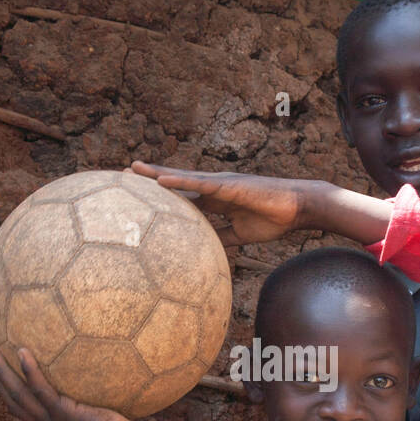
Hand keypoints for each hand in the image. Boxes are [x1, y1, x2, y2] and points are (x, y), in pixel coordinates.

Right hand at [0, 346, 146, 420]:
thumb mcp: (97, 418)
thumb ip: (90, 403)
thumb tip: (99, 378)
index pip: (20, 408)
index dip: (6, 390)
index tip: (0, 371)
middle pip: (12, 400)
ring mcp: (52, 419)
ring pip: (18, 394)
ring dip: (2, 372)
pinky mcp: (63, 413)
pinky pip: (41, 390)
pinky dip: (29, 371)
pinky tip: (23, 352)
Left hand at [131, 159, 329, 244]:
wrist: (296, 209)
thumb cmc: (273, 219)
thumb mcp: (240, 234)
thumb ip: (221, 237)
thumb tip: (204, 250)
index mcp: (215, 200)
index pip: (181, 198)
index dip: (159, 197)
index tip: (137, 196)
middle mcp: (213, 188)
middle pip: (175, 183)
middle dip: (149, 179)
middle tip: (123, 175)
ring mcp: (219, 184)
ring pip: (181, 178)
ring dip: (156, 174)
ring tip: (132, 169)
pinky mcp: (228, 186)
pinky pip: (198, 184)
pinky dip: (178, 182)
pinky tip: (159, 180)